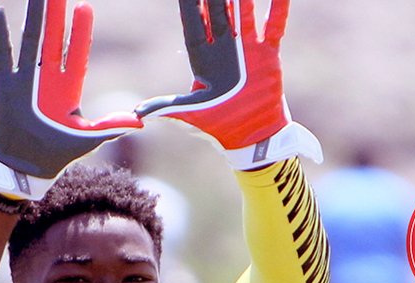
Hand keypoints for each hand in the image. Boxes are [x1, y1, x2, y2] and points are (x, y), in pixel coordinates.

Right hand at [0, 0, 142, 200]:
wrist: (23, 171)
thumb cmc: (53, 156)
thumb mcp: (85, 140)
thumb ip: (110, 128)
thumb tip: (139, 121)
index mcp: (67, 91)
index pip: (75, 55)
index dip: (80, 32)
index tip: (84, 7)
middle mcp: (46, 81)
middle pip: (53, 40)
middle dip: (57, 15)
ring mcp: (25, 82)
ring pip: (29, 41)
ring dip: (32, 17)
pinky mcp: (5, 87)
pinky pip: (1, 56)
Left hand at [137, 0, 321, 168]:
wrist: (253, 138)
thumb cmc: (220, 128)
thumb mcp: (190, 115)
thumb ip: (165, 108)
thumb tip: (137, 113)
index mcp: (203, 60)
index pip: (193, 25)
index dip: (189, 6)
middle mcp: (224, 51)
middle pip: (216, 14)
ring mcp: (247, 51)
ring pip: (243, 14)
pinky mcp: (268, 56)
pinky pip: (273, 27)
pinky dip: (277, 9)